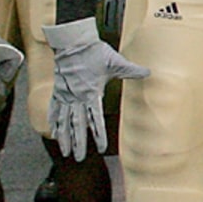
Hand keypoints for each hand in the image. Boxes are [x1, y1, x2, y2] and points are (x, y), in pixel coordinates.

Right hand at [43, 18, 148, 159]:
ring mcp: (65, 95)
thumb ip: (131, 70)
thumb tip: (149, 72)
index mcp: (91, 93)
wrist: (73, 43)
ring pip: (64, 121)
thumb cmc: (94, 52)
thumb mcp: (115, 62)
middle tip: (79, 158)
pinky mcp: (58, 91)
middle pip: (78, 126)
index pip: (96, 119)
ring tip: (65, 152)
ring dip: (65, 138)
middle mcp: (76, 98)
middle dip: (79, 143)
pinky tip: (53, 133)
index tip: (101, 148)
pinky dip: (54, 123)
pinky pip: (54, 110)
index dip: (98, 135)